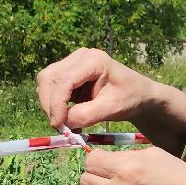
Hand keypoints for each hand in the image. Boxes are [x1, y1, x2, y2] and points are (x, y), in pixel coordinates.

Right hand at [36, 48, 154, 130]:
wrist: (139, 95)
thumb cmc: (131, 98)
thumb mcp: (113, 108)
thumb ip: (87, 115)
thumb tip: (64, 123)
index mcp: (93, 60)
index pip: (64, 80)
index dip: (57, 103)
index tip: (59, 125)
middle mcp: (79, 57)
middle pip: (48, 78)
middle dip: (49, 104)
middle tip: (60, 127)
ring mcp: (72, 64)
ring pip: (46, 83)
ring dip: (50, 105)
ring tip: (65, 124)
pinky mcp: (68, 74)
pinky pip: (51, 89)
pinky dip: (54, 105)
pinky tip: (68, 118)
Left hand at [77, 147, 185, 184]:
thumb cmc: (177, 177)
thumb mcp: (153, 154)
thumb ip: (125, 156)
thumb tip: (106, 159)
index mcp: (124, 169)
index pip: (90, 162)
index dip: (97, 159)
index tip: (106, 160)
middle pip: (84, 181)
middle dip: (95, 175)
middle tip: (109, 175)